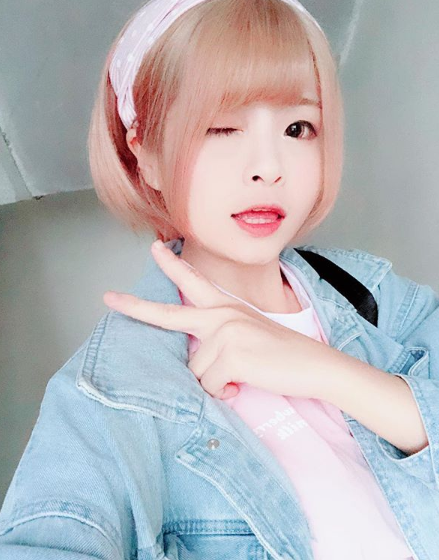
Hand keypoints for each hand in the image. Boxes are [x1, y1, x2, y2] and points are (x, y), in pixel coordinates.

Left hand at [103, 239, 329, 400]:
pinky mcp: (231, 355)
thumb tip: (195, 363)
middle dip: (135, 308)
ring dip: (214, 382)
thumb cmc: (284, 353)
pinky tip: (243, 384)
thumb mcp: (249, 334)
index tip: (155, 249)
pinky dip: (224, 393)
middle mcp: (221, 315)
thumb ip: (219, 337)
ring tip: (242, 376)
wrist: (317, 365)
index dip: (172, 266)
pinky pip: (209, 386)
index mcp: (226, 307)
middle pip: (169, 314)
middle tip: (107, 298)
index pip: (194, 281)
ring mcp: (225, 332)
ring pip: (195, 371)